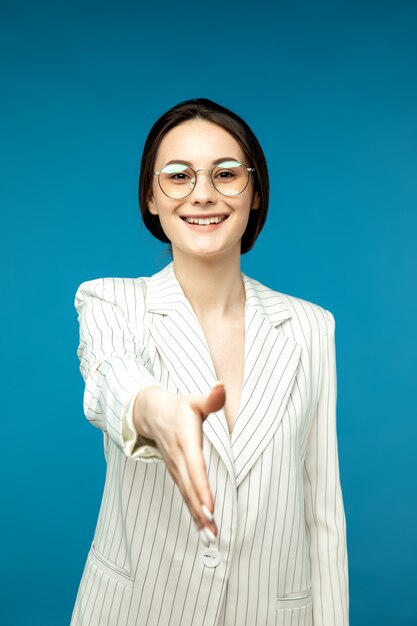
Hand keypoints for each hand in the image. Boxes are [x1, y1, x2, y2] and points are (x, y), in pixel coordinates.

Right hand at [133, 382, 225, 538]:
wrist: (151, 413)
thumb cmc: (179, 407)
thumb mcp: (194, 400)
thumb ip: (210, 399)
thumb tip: (222, 387)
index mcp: (185, 441)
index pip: (195, 467)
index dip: (201, 488)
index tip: (210, 507)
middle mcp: (179, 459)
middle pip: (190, 488)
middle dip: (201, 511)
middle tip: (213, 532)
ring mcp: (176, 469)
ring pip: (187, 496)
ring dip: (198, 517)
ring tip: (211, 538)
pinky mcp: (177, 475)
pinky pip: (185, 496)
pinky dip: (194, 513)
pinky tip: (204, 530)